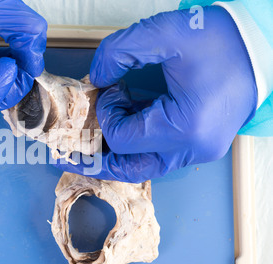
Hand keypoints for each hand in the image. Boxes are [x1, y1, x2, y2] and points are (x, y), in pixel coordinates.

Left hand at [54, 6, 257, 182]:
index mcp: (185, 127)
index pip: (124, 138)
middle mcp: (192, 148)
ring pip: (145, 167)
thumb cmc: (224, 42)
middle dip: (98, 159)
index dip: (107, 115)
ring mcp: (198, 150)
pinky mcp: (198, 144)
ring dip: (116, 155)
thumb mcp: (166, 33)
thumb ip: (120, 51)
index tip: (111, 91)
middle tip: (70, 155)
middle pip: (130, 168)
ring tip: (92, 144)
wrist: (263, 49)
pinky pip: (158, 155)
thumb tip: (97, 76)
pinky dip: (137, 145)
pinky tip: (125, 127)